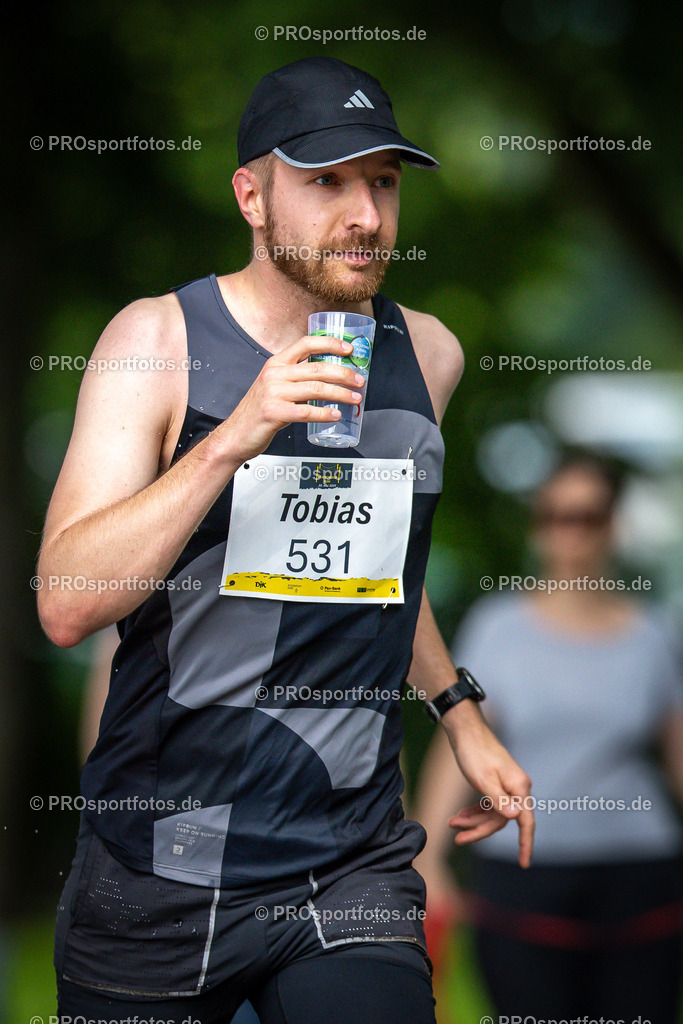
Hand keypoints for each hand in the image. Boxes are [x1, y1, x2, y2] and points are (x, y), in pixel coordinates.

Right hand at [215, 334, 365, 463]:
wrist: (236, 434)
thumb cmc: (260, 410)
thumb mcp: (275, 386)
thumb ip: (296, 378)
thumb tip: (330, 377)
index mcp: (276, 362)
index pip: (306, 343)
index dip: (330, 343)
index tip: (349, 349)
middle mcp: (274, 373)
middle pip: (317, 368)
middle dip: (344, 373)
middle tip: (359, 381)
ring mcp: (273, 392)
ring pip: (315, 389)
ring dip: (340, 394)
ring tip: (355, 399)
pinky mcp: (274, 412)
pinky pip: (306, 412)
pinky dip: (324, 413)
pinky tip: (335, 415)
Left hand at [442, 701, 534, 867]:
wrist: (465, 730)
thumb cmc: (474, 753)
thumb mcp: (483, 780)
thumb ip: (499, 801)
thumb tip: (516, 818)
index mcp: (518, 787)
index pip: (525, 822)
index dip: (526, 844)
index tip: (525, 864)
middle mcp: (516, 787)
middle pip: (502, 820)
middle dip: (479, 830)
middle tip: (457, 838)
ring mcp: (506, 785)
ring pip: (493, 813)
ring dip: (473, 820)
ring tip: (451, 824)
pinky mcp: (496, 783)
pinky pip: (488, 804)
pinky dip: (474, 811)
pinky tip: (459, 816)